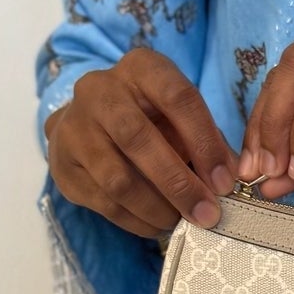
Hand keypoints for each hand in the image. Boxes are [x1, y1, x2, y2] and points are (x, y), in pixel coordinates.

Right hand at [44, 49, 236, 237]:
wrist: (88, 122)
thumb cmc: (150, 117)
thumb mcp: (180, 116)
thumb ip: (207, 142)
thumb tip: (231, 181)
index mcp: (140, 68)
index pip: (177, 98)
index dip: (204, 142)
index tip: (224, 182)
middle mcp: (100, 90)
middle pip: (139, 139)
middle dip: (179, 183)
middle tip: (207, 214)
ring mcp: (74, 127)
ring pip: (117, 178)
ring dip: (156, 208)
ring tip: (180, 222)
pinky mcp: (62, 164)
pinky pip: (103, 201)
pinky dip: (136, 220)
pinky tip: (156, 224)